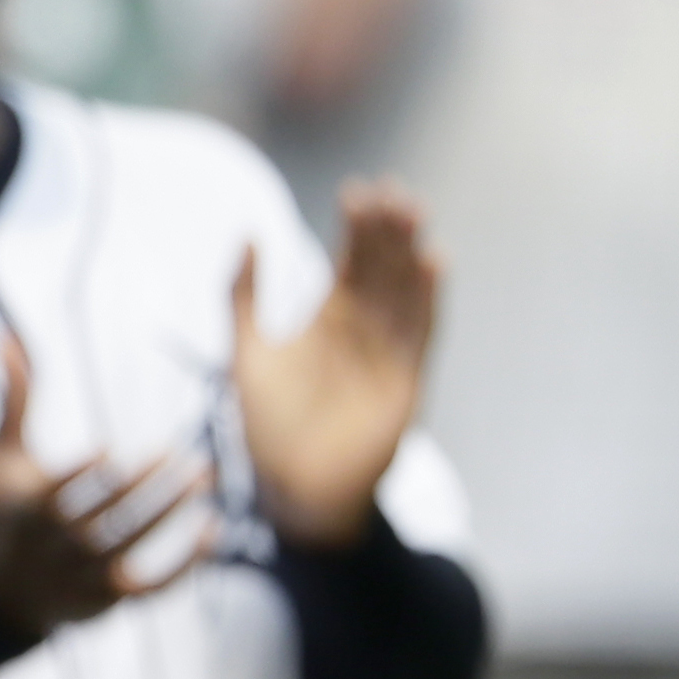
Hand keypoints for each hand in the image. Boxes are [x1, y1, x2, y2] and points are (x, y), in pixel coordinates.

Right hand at [0, 339, 209, 635]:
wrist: (4, 595)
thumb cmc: (6, 513)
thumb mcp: (0, 459)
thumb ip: (13, 401)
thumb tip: (7, 338)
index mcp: (29, 512)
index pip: (55, 497)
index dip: (81, 477)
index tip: (109, 450)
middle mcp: (57, 548)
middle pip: (102, 522)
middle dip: (144, 490)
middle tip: (187, 456)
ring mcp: (84, 578)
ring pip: (131, 552)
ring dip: (171, 519)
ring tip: (206, 478)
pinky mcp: (110, 602)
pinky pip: (151, 590)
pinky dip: (184, 567)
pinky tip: (213, 531)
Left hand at [234, 182, 437, 547]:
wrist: (293, 488)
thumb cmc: (267, 426)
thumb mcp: (245, 351)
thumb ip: (243, 295)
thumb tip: (249, 234)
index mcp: (329, 318)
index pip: (352, 260)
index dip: (358, 226)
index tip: (359, 191)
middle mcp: (365, 329)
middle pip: (385, 267)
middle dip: (390, 230)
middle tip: (394, 191)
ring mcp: (389, 352)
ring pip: (406, 290)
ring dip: (411, 253)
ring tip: (414, 212)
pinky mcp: (408, 379)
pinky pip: (423, 331)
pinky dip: (430, 298)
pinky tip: (435, 261)